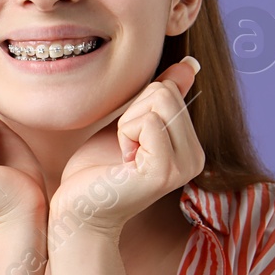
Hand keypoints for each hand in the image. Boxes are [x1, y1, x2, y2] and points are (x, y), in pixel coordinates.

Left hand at [53, 56, 203, 237]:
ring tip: (123, 156)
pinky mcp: (165, 171)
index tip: (128, 142)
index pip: (169, 90)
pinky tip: (122, 163)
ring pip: (158, 101)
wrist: (79, 210)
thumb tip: (189, 64)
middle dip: (132, 113)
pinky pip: (147, 121)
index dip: (136, 107)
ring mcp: (184, 167)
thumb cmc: (98, 170)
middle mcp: (196, 158)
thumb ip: (161, 97)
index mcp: (191, 147)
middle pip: (165, 92)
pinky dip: (124, 134)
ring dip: (127, 124)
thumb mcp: (131, 124)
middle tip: (123, 149)